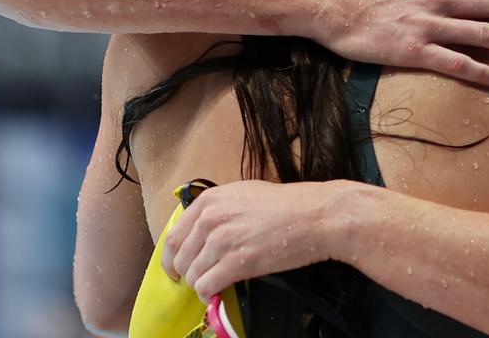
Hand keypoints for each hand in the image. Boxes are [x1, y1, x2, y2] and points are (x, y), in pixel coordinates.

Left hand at [161, 180, 346, 303]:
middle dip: (187, 274)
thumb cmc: (287, 205)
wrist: (316, 215)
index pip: (174, 236)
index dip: (172, 258)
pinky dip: (209, 295)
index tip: (177, 267)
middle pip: (180, 258)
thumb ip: (219, 210)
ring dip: (200, 285)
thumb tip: (204, 232)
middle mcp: (211, 219)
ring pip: (192, 275)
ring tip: (215, 286)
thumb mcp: (244, 194)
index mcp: (210, 201)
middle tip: (200, 280)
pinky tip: (218, 294)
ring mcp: (222, 241)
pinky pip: (207, 287)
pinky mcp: (237, 263)